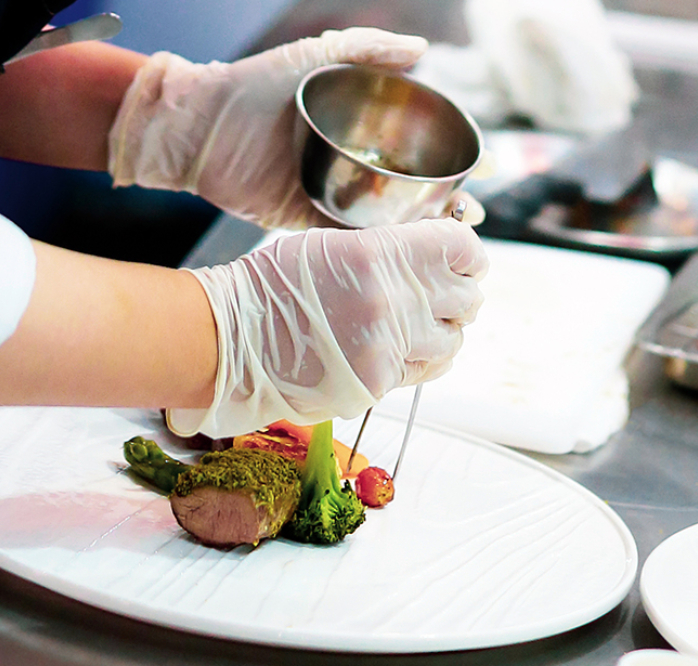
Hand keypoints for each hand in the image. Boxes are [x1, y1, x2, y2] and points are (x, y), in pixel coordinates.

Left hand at [107, 27, 444, 229]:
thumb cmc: (252, 84)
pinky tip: (406, 257)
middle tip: (471, 216)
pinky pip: (351, 239)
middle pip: (415, 187)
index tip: (484, 165)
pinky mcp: (308, 222)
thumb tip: (423, 50)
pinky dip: (380, 251)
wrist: (197, 127)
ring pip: (390, 220)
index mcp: (360, 125)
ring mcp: (333, 194)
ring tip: (450, 241)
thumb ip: (367, 47)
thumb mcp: (313, 55)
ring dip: (423, 233)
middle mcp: (352, 162)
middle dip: (449, 204)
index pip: (421, 142)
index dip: (456, 155)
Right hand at [165, 219, 487, 437]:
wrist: (228, 339)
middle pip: (468, 298)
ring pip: (453, 341)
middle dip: (460, 297)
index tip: (464, 261)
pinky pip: (423, 373)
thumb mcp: (330, 248)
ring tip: (419, 330)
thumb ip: (386, 252)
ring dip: (443, 334)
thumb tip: (428, 256)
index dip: (468, 255)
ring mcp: (388, 347)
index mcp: (381, 253)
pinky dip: (419, 363)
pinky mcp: (378, 384)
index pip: (462, 248)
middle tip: (445, 298)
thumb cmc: (270, 287)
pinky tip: (399, 354)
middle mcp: (393, 299)